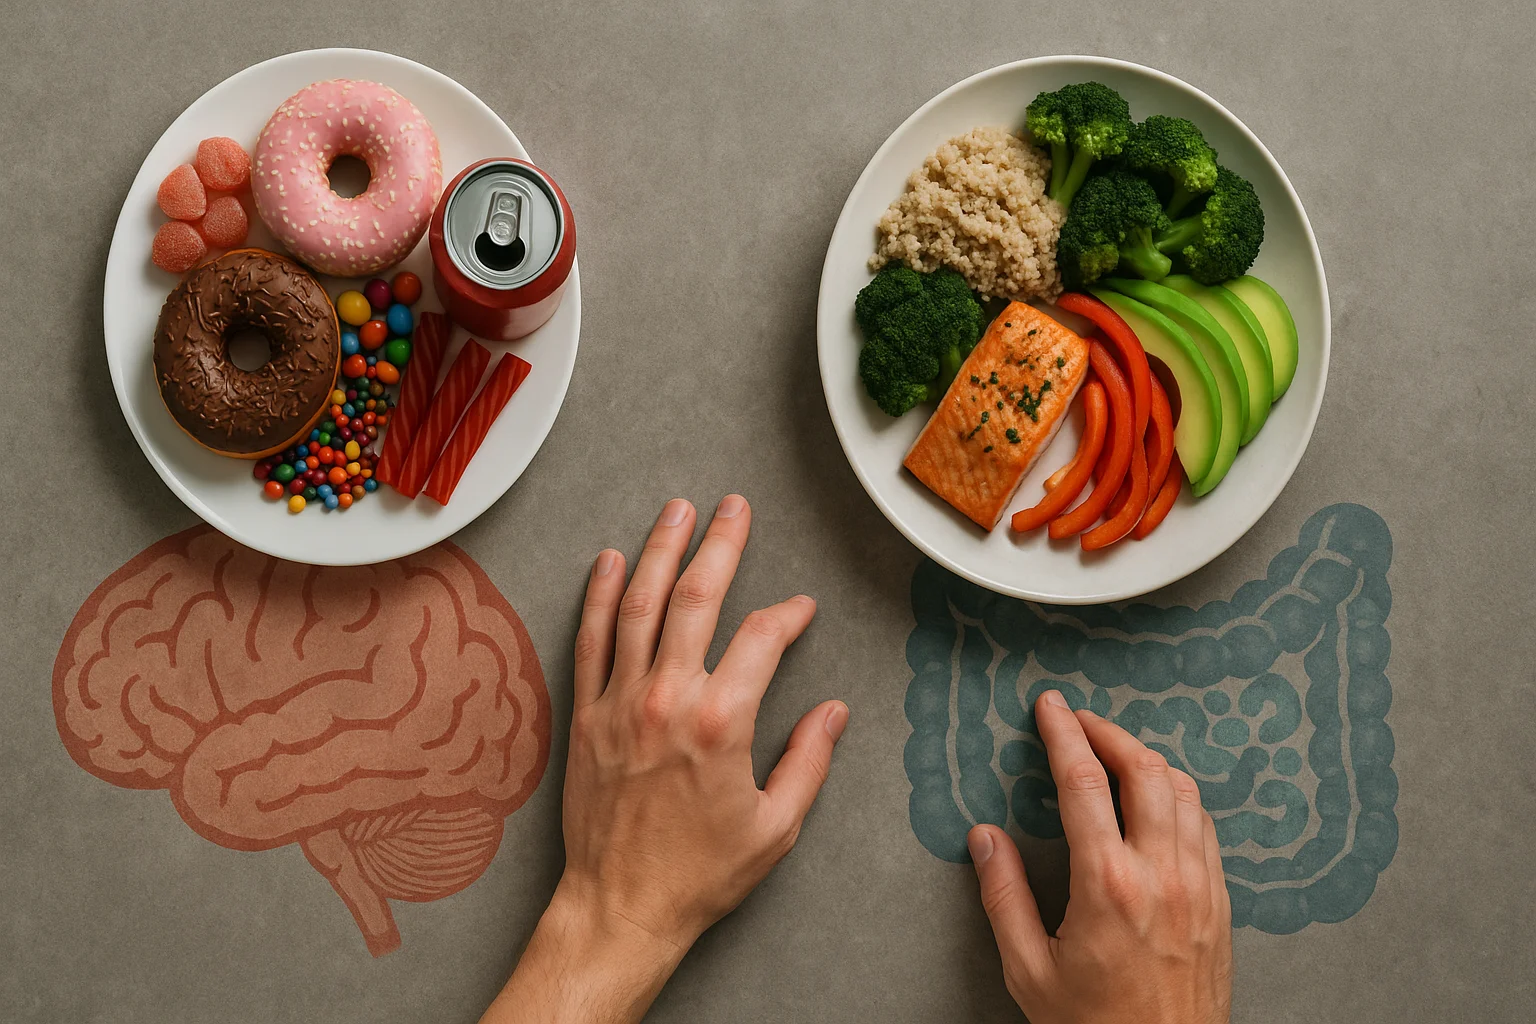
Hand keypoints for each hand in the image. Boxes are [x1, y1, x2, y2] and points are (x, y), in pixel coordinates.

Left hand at [482, 496, 847, 1023]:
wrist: (621, 907)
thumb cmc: (700, 874)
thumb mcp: (777, 826)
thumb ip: (809, 760)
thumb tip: (834, 713)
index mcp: (722, 721)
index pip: (763, 638)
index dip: (789, 614)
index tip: (801, 609)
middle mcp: (668, 699)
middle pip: (696, 598)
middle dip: (720, 544)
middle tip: (733, 507)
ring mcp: (621, 702)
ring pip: (640, 605)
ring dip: (660, 550)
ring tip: (676, 510)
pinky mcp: (586, 715)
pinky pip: (592, 640)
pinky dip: (601, 596)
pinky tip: (611, 561)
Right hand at [968, 690, 1231, 1023]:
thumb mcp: (1028, 970)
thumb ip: (1003, 896)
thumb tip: (984, 838)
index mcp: (1107, 885)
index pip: (1083, 781)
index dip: (1062, 732)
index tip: (1050, 707)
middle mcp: (1160, 875)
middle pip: (1143, 769)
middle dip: (1108, 732)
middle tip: (1079, 719)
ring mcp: (1198, 887)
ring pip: (1183, 791)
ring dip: (1147, 758)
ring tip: (1115, 751)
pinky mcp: (1218, 904)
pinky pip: (1205, 826)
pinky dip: (1179, 795)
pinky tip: (1157, 797)